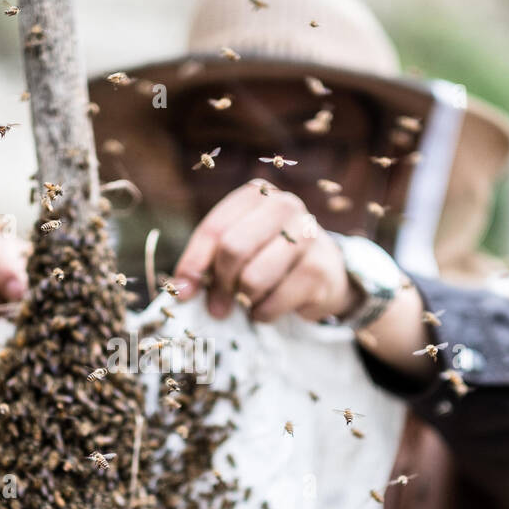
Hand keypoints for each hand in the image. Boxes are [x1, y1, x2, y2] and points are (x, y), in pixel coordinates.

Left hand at [172, 182, 356, 321]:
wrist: (326, 272)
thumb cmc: (269, 256)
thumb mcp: (237, 249)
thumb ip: (206, 263)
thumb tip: (182, 291)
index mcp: (257, 195)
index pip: (214, 228)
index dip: (193, 264)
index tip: (184, 292)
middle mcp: (284, 206)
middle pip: (233, 249)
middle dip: (220, 284)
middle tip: (217, 306)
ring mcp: (307, 235)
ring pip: (253, 278)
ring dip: (244, 300)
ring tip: (248, 302)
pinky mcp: (319, 270)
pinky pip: (273, 303)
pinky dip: (263, 314)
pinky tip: (268, 307)